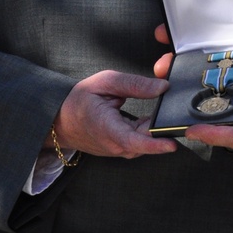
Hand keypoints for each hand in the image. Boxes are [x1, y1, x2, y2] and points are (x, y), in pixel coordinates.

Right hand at [50, 70, 175, 158]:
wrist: (60, 119)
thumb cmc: (80, 99)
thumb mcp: (106, 82)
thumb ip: (135, 85)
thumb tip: (162, 87)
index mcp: (106, 127)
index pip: (133, 142)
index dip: (154, 144)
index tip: (172, 143)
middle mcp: (112, 144)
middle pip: (144, 142)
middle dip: (161, 130)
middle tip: (172, 114)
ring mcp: (115, 150)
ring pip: (142, 143)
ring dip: (153, 131)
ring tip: (157, 113)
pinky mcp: (119, 150)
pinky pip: (138, 143)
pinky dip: (146, 132)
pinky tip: (149, 118)